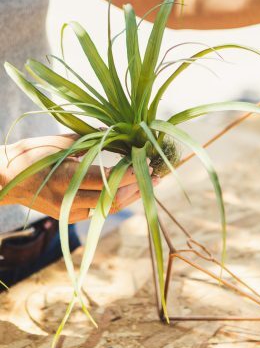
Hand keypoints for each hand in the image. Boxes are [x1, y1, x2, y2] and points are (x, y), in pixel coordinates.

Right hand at [0, 135, 159, 222]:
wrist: (4, 180)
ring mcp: (68, 212)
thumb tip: (115, 130)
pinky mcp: (68, 217)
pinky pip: (99, 211)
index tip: (147, 164)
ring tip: (149, 186)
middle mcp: (69, 199)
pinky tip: (130, 191)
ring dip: (130, 197)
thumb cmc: (31, 154)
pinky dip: (116, 201)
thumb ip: (89, 138)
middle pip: (113, 199)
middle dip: (137, 188)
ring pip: (108, 209)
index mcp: (66, 178)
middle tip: (156, 178)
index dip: (130, 174)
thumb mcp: (59, 142)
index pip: (107, 180)